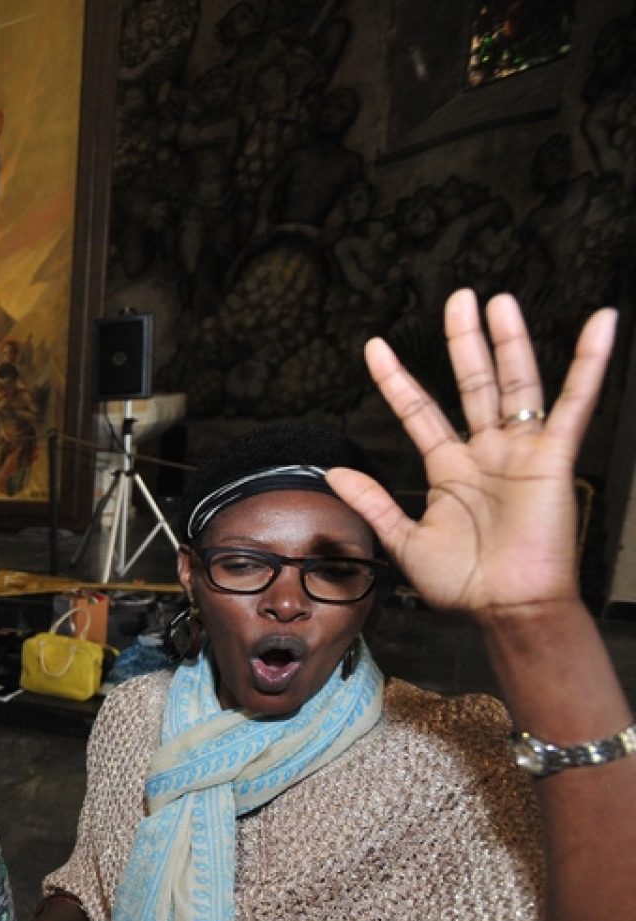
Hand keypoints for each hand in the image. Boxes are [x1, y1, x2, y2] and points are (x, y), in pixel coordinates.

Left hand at [330, 290, 617, 619]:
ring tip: (498, 300)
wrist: (505, 607)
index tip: (375, 346)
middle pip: (473, 383)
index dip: (397, 379)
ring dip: (508, 341)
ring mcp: (520, 450)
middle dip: (463, 341)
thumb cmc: (464, 582)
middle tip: (457, 298)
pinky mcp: (554, 456)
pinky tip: (600, 324)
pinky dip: (590, 362)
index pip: (418, 411)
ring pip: (515, 383)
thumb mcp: (406, 540)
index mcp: (449, 469)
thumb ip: (374, 502)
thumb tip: (336, 471)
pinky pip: (575, 402)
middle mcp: (485, 452)